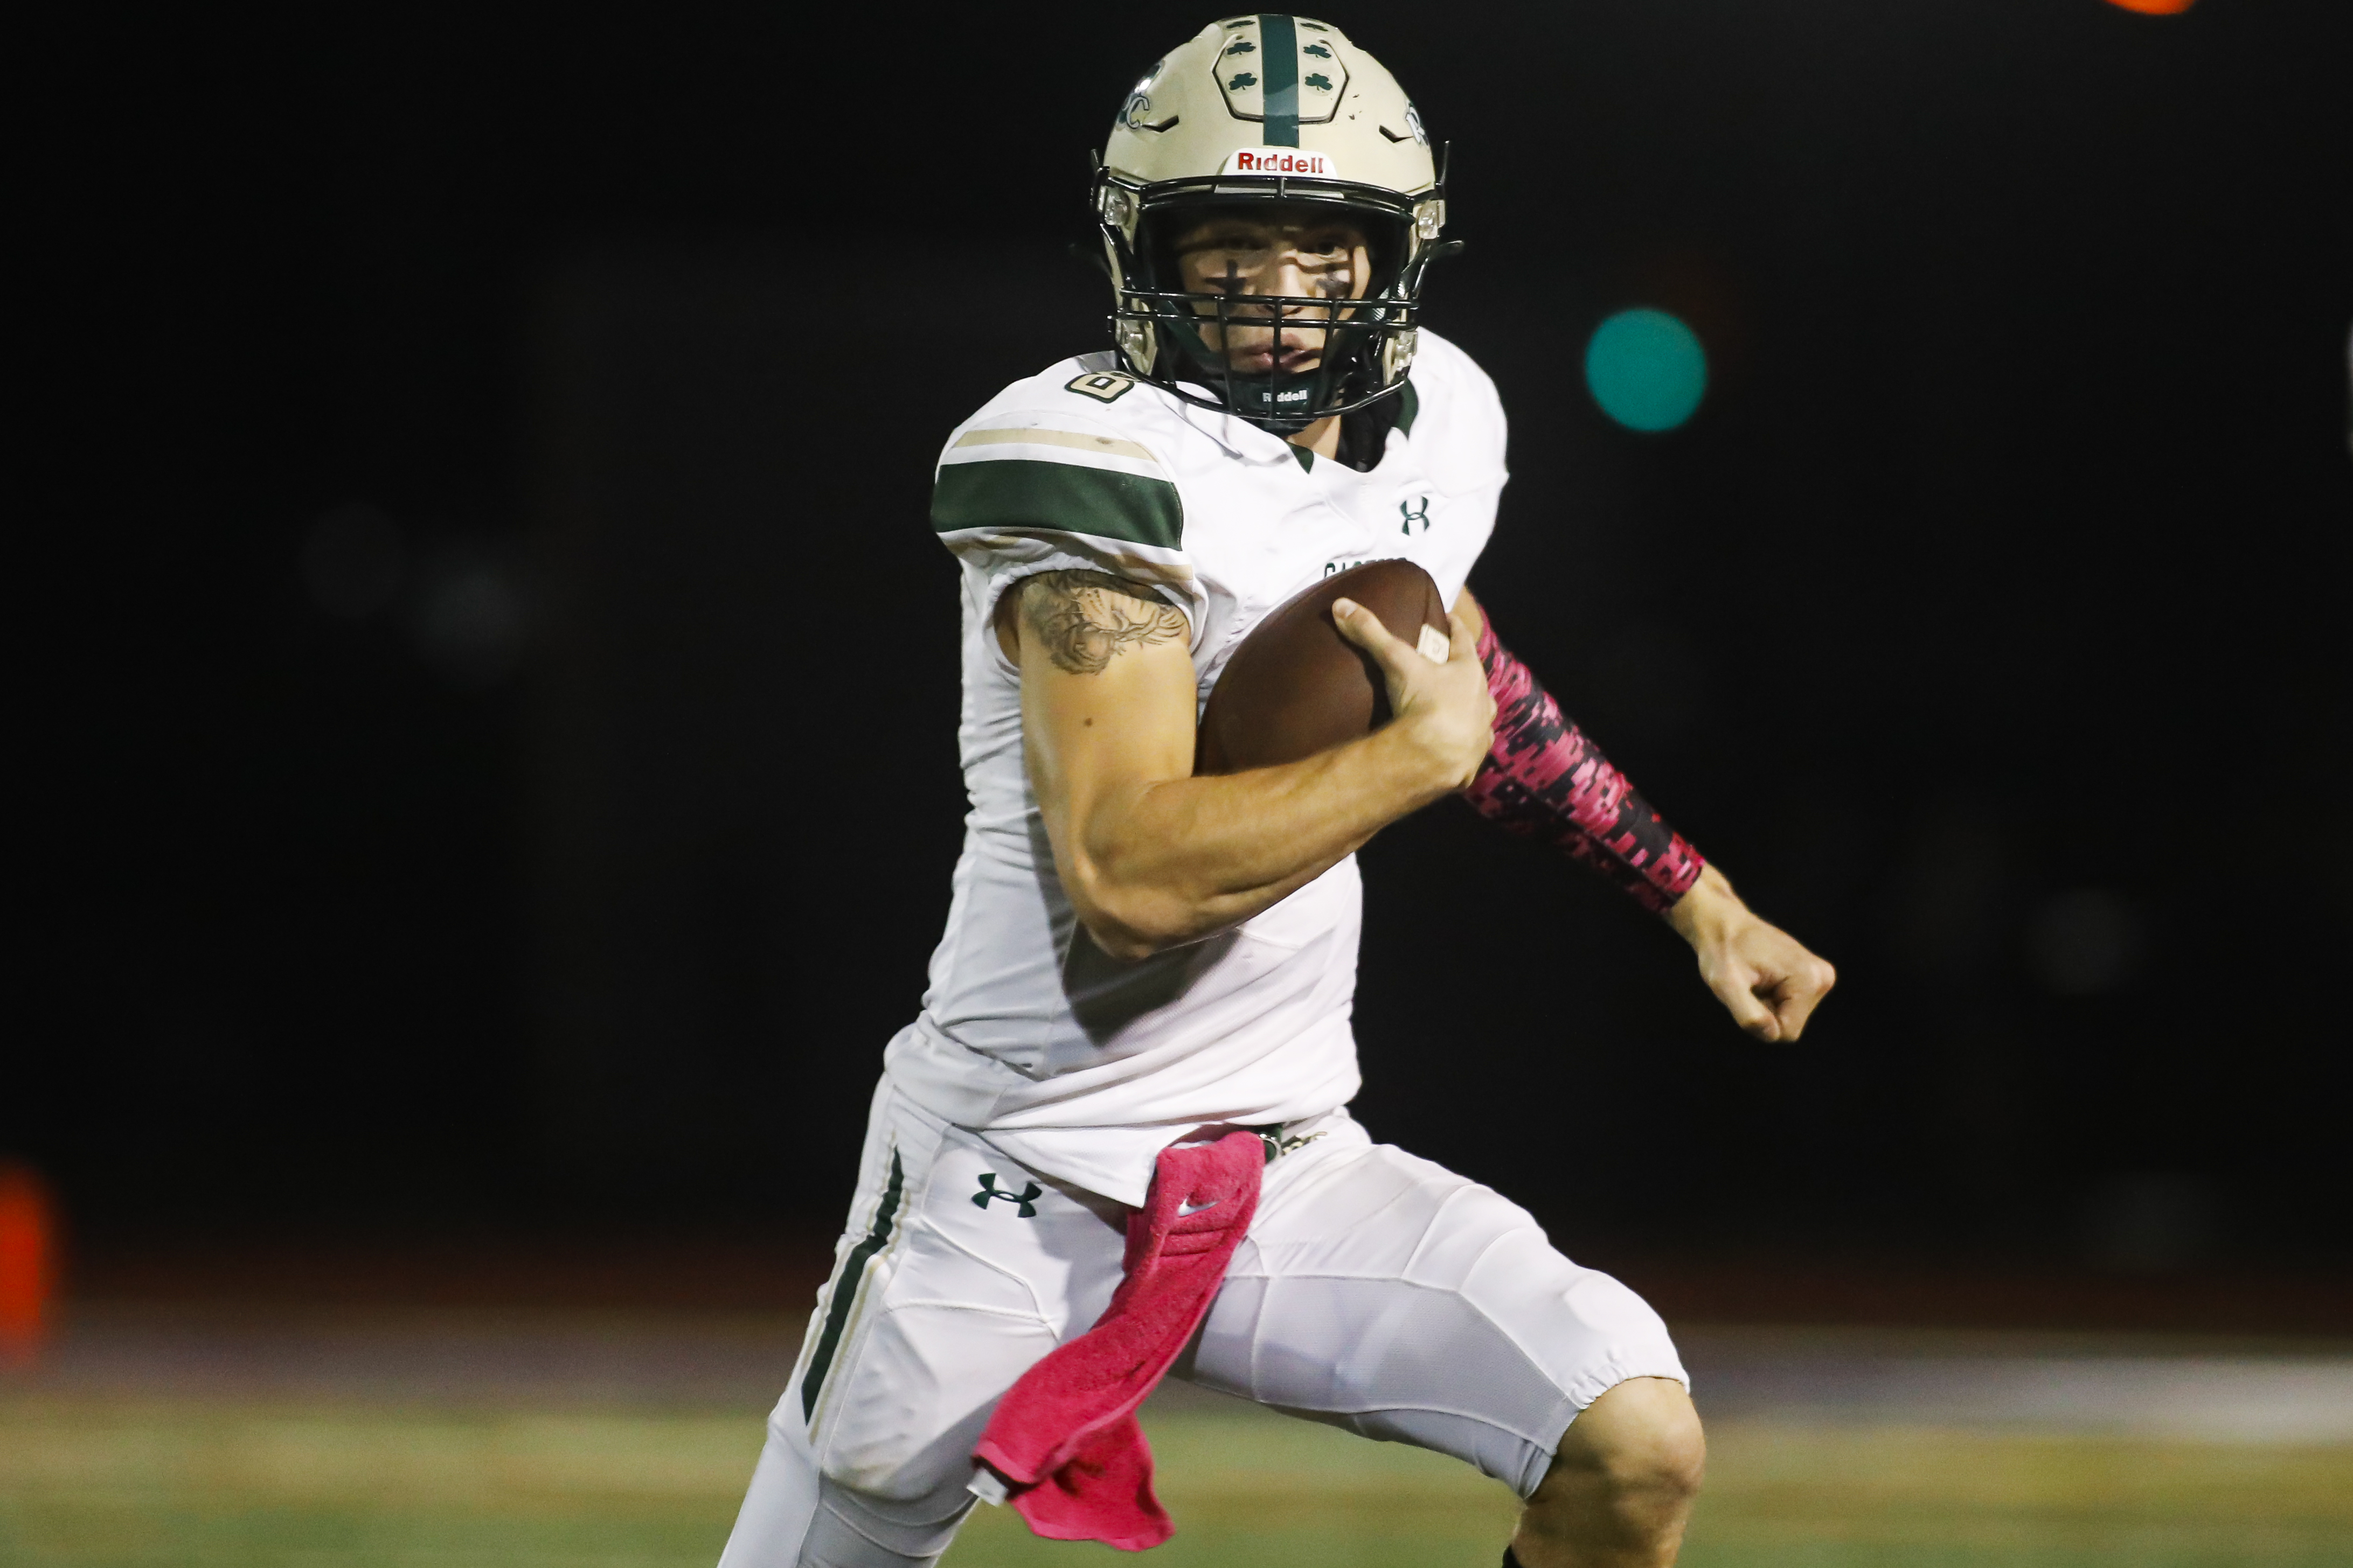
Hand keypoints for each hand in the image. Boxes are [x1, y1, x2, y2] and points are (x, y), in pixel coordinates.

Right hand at [1332, 600, 1495, 792]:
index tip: (1449, 618)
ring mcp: (1480, 729)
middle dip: (1462, 670)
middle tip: (1447, 666)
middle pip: (1474, 677)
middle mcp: (1482, 698)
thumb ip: (1370, 632)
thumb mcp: (1395, 662)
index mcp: (1468, 671)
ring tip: (1456, 705)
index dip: (1455, 627)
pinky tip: (1457, 742)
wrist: (1434, 757)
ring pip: (1479, 711)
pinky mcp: (1474, 757)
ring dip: (1469, 706)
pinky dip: (1465, 739)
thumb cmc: (1422, 703)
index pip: (1464, 640)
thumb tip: (1341, 605)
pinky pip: (1473, 743)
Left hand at [1668, 865, 1836, 1041]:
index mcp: (1809, 980)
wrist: (1723, 924)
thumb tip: (1772, 1034)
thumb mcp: (1726, 985)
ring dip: (1767, 1005)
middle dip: (1765, 1011)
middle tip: (1750, 984)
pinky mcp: (1813, 977)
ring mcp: (1820, 976)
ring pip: (1790, 1018)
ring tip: (1755, 979)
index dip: (1759, 1019)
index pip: (1786, 1032)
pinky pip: (1790, 1007)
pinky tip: (1762, 977)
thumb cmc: (1722, 951)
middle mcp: (1823, 977)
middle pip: (1790, 1026)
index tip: (1747, 991)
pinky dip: (1772, 998)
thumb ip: (1748, 1015)